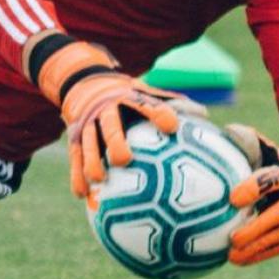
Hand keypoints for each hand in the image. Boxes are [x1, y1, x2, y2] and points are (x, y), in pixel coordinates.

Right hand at [34, 39, 205, 196]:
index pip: (144, 105)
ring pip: (87, 143)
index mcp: (127, 98)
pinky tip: (82, 195)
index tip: (171, 127)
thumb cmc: (126, 95)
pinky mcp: (74, 137)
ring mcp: (87, 124)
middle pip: (110, 125)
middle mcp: (105, 110)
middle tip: (124, 160)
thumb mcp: (144, 92)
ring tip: (98, 180)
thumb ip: (171, 103)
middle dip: (115, 141)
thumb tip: (204, 116)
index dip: (158, 114)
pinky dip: (76, 175)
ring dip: (90, 161)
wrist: (83, 83)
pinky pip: (74, 157)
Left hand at [224, 124, 278, 265]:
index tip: (232, 198)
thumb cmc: (275, 159)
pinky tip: (238, 260)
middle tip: (232, 237)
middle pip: (277, 215)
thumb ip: (244, 140)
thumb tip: (220, 132)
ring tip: (231, 255)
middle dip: (255, 228)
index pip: (271, 181)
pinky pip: (278, 246)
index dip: (253, 189)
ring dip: (256, 247)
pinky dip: (259, 255)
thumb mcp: (265, 146)